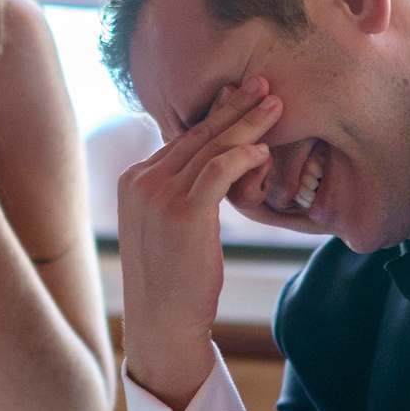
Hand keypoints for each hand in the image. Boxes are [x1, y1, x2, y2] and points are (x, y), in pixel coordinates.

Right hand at [117, 80, 281, 409]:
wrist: (163, 324)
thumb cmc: (174, 281)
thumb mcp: (166, 228)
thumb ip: (178, 194)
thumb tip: (210, 168)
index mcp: (133, 180)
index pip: (181, 138)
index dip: (216, 115)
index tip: (242, 97)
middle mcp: (140, 181)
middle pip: (196, 134)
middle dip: (234, 107)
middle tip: (264, 85)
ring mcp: (157, 194)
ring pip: (211, 146)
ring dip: (247, 124)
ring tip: (276, 107)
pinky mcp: (182, 212)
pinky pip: (219, 169)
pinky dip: (244, 156)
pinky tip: (263, 152)